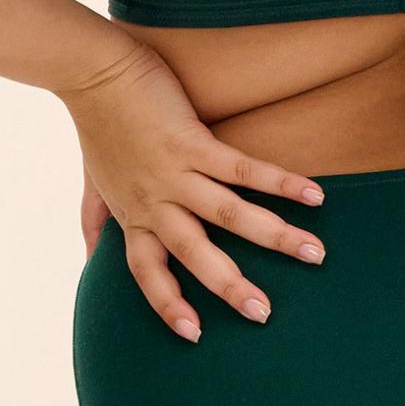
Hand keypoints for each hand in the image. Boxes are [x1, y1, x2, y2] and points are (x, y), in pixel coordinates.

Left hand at [61, 43, 326, 341]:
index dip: (168, 305)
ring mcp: (174, 172)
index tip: (194, 336)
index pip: (147, 273)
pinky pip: (242, 169)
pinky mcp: (192, 140)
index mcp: (133, 215)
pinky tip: (314, 194)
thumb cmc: (97, 123)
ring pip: (229, 216)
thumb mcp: (92, 182)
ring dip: (275, 237)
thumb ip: (94, 222)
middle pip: (195, 255)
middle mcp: (154, 201)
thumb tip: (88, 258)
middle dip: (232, 286)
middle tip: (265, 314)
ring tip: (316, 255)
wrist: (92, 70)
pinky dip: (281, 183)